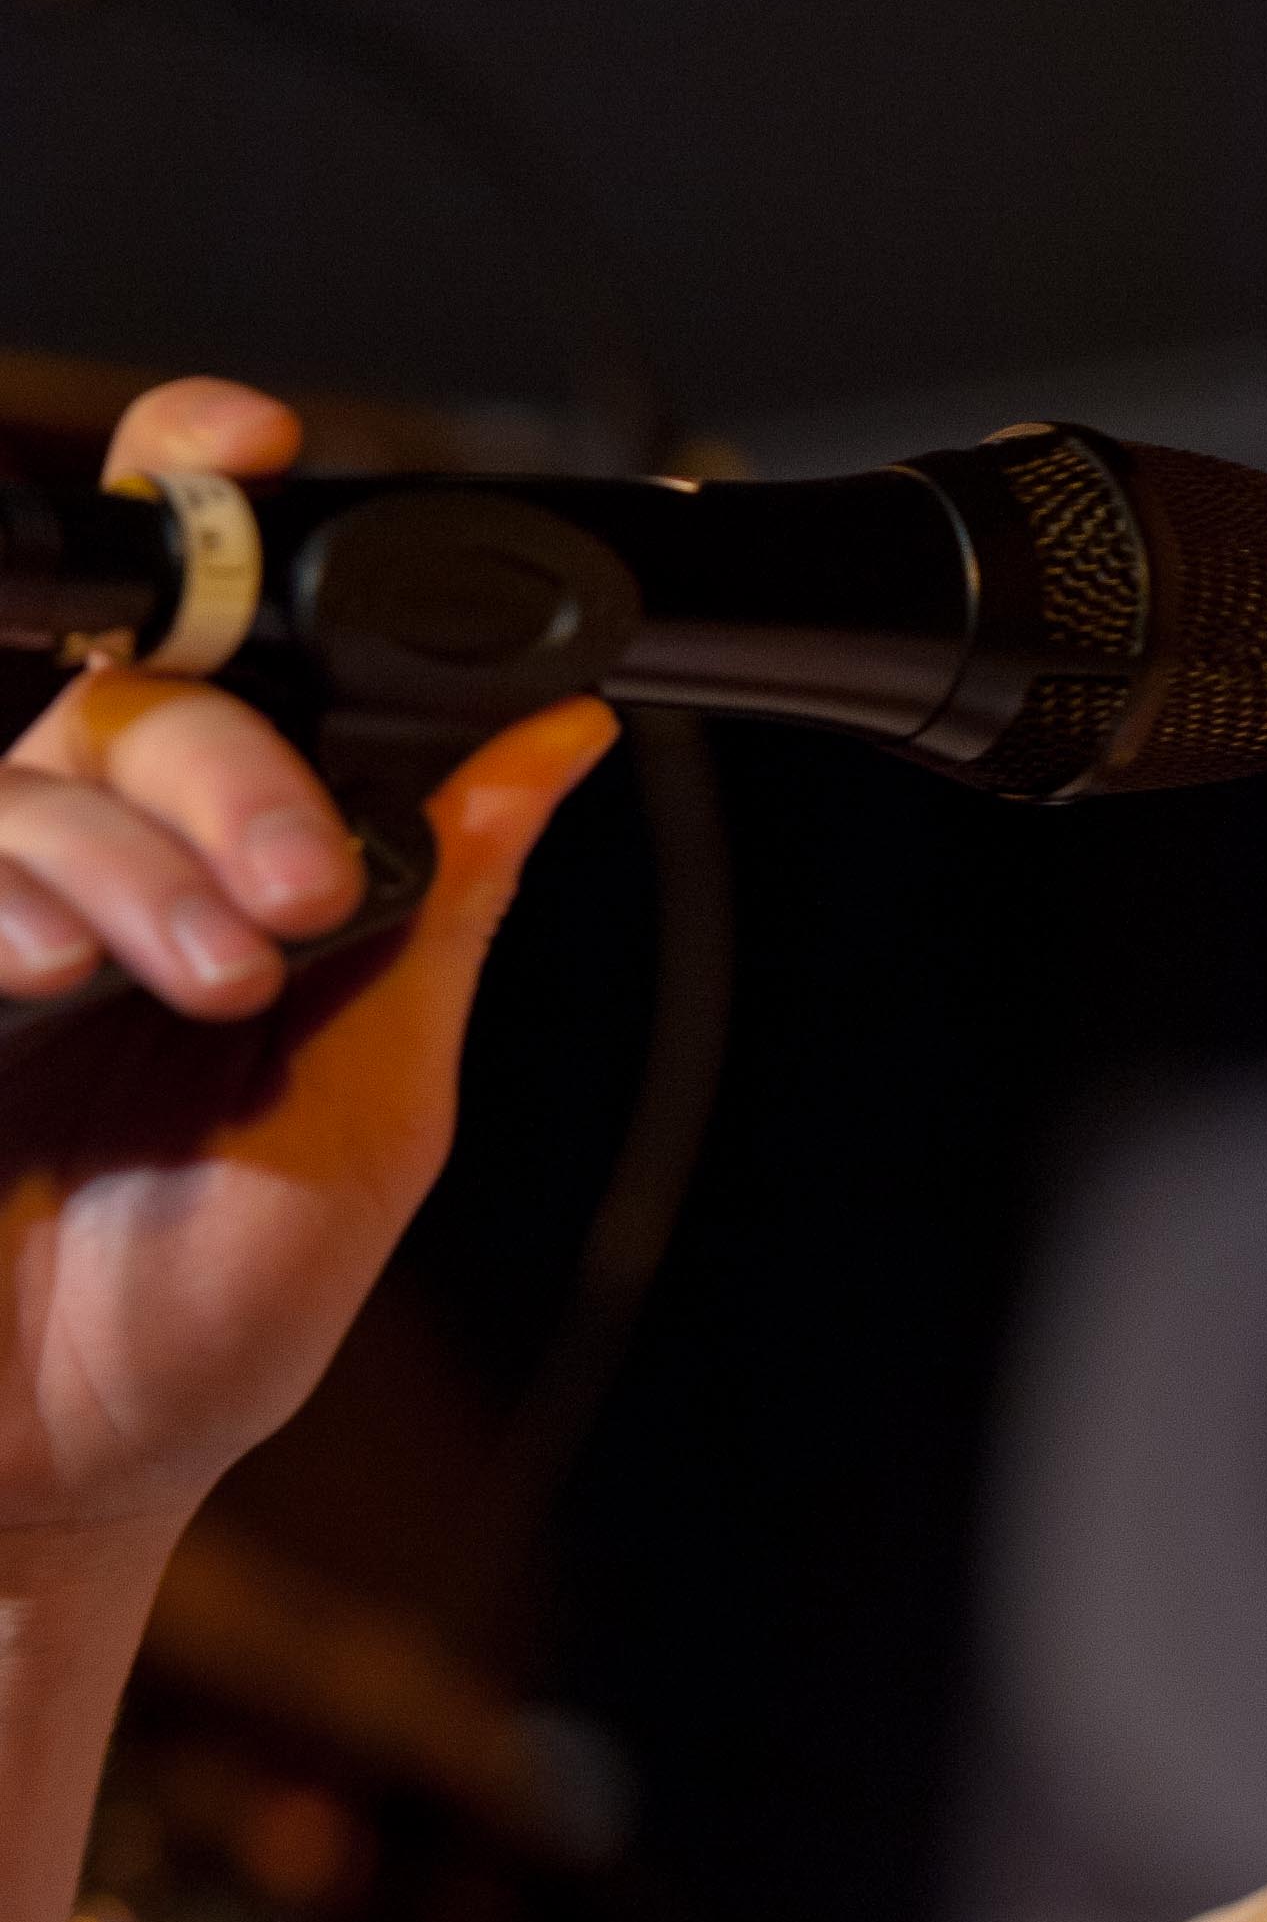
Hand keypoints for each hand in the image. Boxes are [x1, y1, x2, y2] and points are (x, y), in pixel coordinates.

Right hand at [0, 378, 615, 1553]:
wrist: (51, 1480)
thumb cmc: (204, 1325)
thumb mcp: (371, 1115)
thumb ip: (440, 912)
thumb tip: (558, 737)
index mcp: (232, 871)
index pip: (225, 644)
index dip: (222, 502)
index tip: (269, 441)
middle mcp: (100, 862)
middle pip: (145, 685)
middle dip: (234, 761)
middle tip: (303, 894)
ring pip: (47, 761)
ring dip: (144, 850)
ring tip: (215, 978)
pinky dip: (23, 888)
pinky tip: (61, 967)